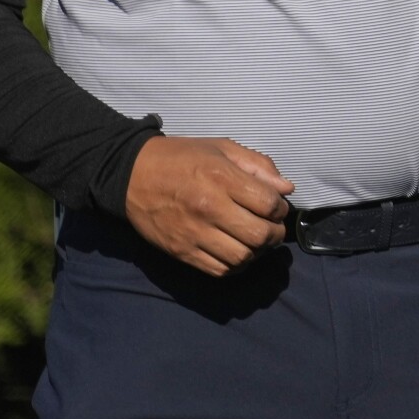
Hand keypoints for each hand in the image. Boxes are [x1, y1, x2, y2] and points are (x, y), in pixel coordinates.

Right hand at [123, 135, 295, 275]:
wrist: (132, 174)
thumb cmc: (181, 157)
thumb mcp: (221, 148)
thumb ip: (257, 165)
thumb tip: (286, 188)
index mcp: (221, 177)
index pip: (268, 203)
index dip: (280, 208)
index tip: (276, 206)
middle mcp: (209, 208)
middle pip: (259, 235)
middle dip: (274, 234)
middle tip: (271, 227)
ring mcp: (194, 233)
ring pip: (242, 257)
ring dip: (257, 252)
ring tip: (255, 241)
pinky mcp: (182, 252)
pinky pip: (220, 270)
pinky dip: (236, 265)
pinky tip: (237, 252)